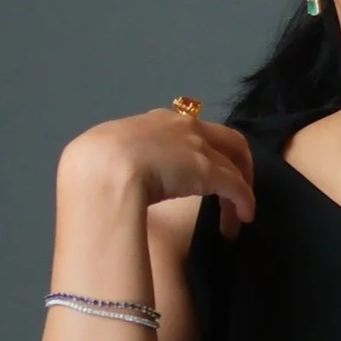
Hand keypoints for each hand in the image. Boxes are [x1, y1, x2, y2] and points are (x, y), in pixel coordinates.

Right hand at [58, 109, 256, 238]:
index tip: (199, 173)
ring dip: (239, 189)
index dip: (201, 150)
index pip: (190, 130)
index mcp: (155, 121)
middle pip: (224, 140)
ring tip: (238, 215)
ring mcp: (198, 147)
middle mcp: (183, 126)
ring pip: (232, 164)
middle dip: (234, 164)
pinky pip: (236, 186)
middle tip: (234, 191)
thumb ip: (120, 158)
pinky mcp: (210, 171)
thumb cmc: (96, 164)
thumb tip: (115, 174)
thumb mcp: (107, 154)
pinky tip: (243, 218)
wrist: (102, 170)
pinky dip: (244, 201)